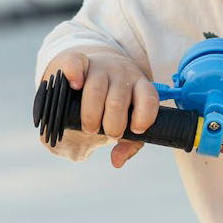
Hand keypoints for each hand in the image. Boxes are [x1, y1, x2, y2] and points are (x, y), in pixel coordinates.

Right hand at [40, 49, 157, 166]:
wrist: (99, 71)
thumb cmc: (119, 105)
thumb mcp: (130, 121)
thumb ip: (130, 143)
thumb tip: (117, 161)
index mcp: (141, 87)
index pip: (149, 99)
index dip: (143, 117)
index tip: (135, 130)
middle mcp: (123, 75)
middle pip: (117, 101)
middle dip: (112, 125)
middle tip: (107, 132)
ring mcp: (101, 66)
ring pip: (95, 90)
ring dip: (91, 114)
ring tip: (89, 127)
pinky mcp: (80, 60)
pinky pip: (76, 63)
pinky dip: (74, 74)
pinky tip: (75, 85)